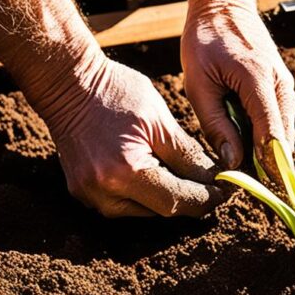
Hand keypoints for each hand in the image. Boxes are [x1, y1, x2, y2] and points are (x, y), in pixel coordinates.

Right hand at [42, 58, 224, 217]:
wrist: (67, 84)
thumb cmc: (115, 93)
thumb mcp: (160, 121)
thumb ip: (189, 156)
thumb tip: (216, 179)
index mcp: (125, 172)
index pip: (178, 200)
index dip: (207, 198)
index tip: (227, 189)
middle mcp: (104, 193)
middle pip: (163, 210)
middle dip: (191, 197)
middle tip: (214, 182)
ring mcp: (90, 196)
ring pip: (145, 210)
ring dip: (167, 195)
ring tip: (184, 172)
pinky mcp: (83, 193)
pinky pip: (124, 203)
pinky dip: (144, 191)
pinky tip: (154, 170)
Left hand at [181, 0, 294, 175]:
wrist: (223, 5)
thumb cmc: (204, 41)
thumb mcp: (198, 84)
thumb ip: (215, 124)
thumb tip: (233, 161)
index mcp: (257, 80)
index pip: (271, 135)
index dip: (268, 167)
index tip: (260, 191)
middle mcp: (280, 84)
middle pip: (284, 139)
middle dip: (270, 166)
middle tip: (251, 190)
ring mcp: (285, 85)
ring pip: (284, 132)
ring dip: (269, 153)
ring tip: (248, 174)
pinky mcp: (283, 87)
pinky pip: (280, 120)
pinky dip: (268, 137)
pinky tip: (250, 150)